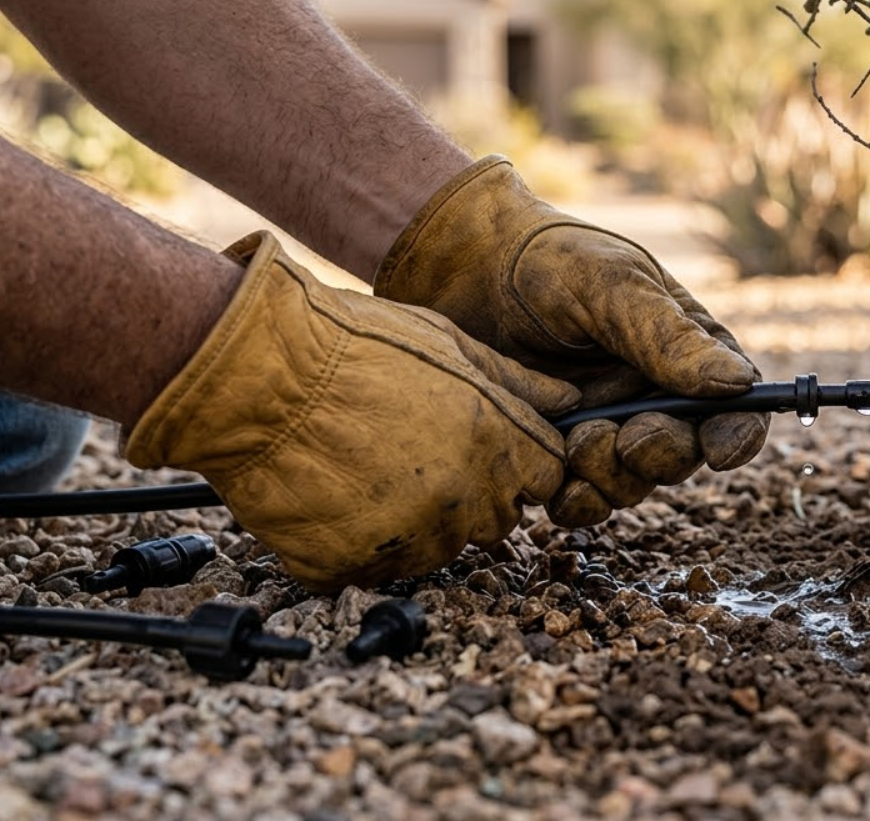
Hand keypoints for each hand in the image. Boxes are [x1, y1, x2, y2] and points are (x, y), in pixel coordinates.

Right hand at [126, 231, 577, 590]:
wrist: (255, 374)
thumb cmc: (348, 344)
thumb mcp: (449, 342)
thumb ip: (516, 382)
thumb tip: (569, 399)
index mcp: (494, 442)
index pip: (546, 480)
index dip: (520, 467)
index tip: (491, 454)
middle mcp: (460, 497)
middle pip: (496, 523)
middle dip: (471, 498)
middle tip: (416, 459)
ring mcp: (405, 536)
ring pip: (436, 552)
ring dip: (414, 526)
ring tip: (368, 473)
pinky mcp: (348, 565)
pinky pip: (368, 570)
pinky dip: (354, 546)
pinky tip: (332, 499)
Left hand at [374, 156, 769, 527]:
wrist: (465, 268)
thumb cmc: (550, 260)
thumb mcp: (614, 287)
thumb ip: (668, 337)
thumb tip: (737, 383)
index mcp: (686, 352)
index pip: (732, 407)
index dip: (736, 436)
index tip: (719, 452)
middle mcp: (653, 396)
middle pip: (683, 456)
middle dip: (661, 456)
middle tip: (629, 438)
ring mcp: (606, 427)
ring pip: (633, 484)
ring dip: (614, 478)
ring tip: (580, 441)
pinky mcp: (557, 451)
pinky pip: (581, 497)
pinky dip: (576, 501)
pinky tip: (558, 485)